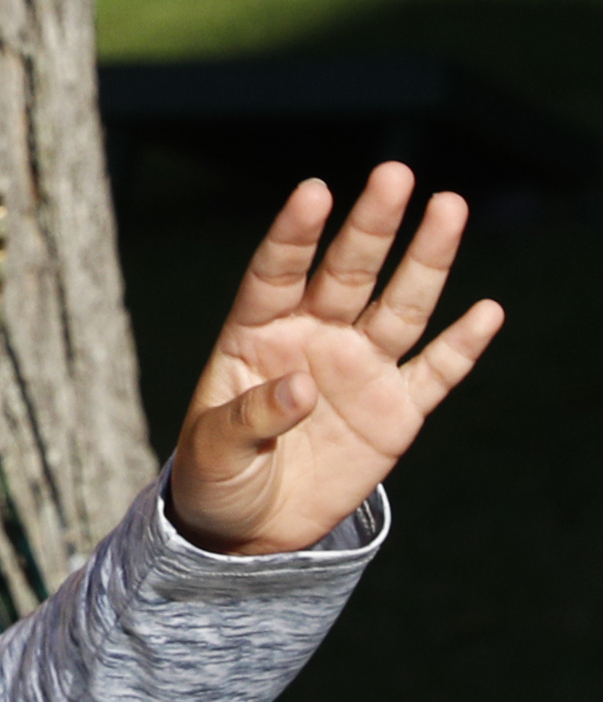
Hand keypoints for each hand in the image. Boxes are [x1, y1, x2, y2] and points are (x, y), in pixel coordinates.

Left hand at [167, 164, 501, 554]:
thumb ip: (250, 416)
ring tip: (449, 207)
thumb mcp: (213, 450)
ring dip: (426, 261)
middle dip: (371, 226)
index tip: (314, 191)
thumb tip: (299, 385)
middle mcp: (313, 337)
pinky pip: (435, 373)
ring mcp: (359, 369)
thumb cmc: (218, 475)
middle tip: (395, 173)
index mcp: (255, 334)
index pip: (276, 272)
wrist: (251, 527)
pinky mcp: (396, 411)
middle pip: (347, 273)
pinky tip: (487, 311)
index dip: (294, 233)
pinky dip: (462, 345)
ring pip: (399, 306)